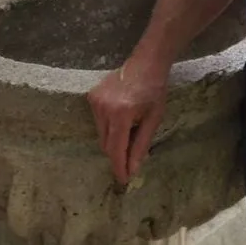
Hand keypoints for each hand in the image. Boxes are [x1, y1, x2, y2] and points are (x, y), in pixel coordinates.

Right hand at [87, 54, 169, 184]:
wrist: (146, 63)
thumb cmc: (154, 91)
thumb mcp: (153, 120)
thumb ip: (141, 145)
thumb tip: (133, 169)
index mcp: (122, 113)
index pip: (116, 149)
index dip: (119, 167)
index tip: (123, 181)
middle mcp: (104, 107)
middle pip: (106, 144)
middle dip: (118, 154)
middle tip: (132, 157)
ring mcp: (94, 101)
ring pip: (101, 134)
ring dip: (114, 140)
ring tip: (130, 129)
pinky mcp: (91, 97)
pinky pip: (98, 122)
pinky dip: (109, 127)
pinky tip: (122, 116)